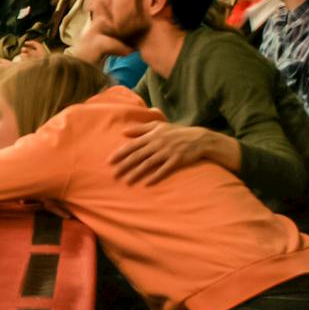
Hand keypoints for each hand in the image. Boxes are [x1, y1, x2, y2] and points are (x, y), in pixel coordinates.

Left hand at [101, 125, 227, 185]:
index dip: (120, 153)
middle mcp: (157, 144)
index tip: (109, 161)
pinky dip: (155, 176)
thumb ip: (140, 129)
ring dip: (136, 173)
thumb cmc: (176, 132)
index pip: (132, 145)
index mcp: (151, 136)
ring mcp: (167, 153)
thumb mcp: (158, 126)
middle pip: (137, 156)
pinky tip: (147, 183)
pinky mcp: (176, 160)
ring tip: (126, 181)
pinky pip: (164, 170)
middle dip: (124, 165)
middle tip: (114, 174)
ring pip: (148, 164)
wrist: (199, 138)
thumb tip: (123, 132)